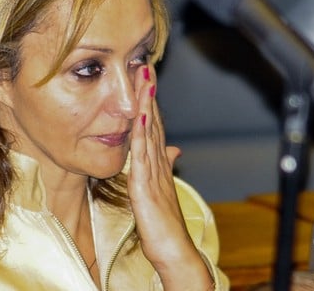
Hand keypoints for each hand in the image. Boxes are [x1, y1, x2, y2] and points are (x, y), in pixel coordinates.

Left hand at [128, 65, 213, 290]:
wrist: (174, 251)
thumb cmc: (164, 224)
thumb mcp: (162, 189)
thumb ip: (165, 166)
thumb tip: (174, 149)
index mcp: (159, 163)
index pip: (154, 123)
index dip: (150, 99)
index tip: (146, 75)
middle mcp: (158, 162)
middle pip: (154, 120)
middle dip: (149, 92)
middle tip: (145, 63)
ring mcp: (153, 172)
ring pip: (149, 131)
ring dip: (146, 104)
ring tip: (143, 78)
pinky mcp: (146, 186)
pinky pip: (143, 156)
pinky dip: (141, 134)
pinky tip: (139, 116)